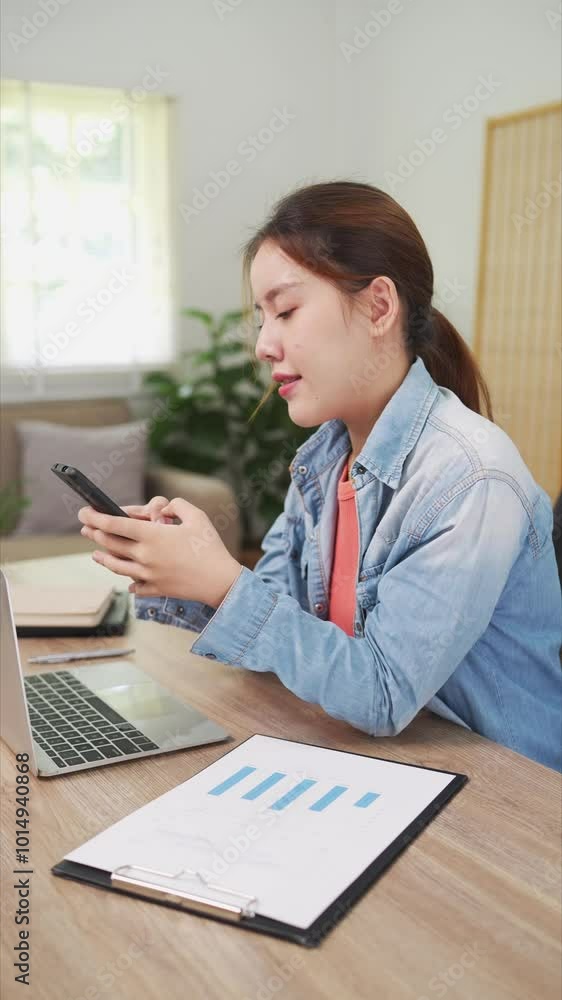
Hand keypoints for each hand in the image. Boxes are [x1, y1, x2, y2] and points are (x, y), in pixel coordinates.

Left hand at [78, 496, 242, 607]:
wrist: (220, 582)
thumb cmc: (210, 547)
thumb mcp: (197, 517)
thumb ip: (177, 506)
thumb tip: (165, 509)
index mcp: (153, 536)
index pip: (115, 525)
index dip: (96, 517)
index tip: (84, 512)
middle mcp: (145, 556)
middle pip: (111, 544)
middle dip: (95, 534)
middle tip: (86, 527)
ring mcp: (148, 575)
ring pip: (116, 566)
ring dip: (103, 558)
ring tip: (95, 554)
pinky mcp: (155, 589)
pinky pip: (135, 586)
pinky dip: (129, 582)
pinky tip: (127, 581)